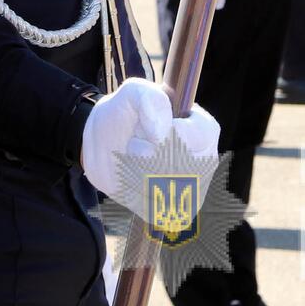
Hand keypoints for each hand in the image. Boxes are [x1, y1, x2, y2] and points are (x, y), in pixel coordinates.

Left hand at [80, 76, 221, 205]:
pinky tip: (130, 180)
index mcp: (202, 130)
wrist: (101, 145)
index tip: (149, 130)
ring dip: (138, 173)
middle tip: (135, 144)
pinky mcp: (171, 212)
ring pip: (167, 189)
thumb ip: (150, 98)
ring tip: (132, 160)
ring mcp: (191, 191)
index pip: (203, 135)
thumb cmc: (124, 115)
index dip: (174, 134)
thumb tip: (162, 132)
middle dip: (148, 155)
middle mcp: (203, 162)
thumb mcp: (132, 93)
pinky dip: (135, 192)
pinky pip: (155, 208)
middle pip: (184, 167)